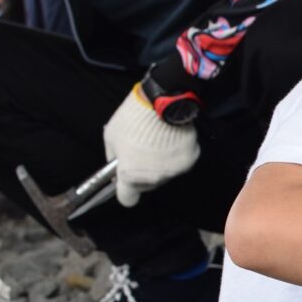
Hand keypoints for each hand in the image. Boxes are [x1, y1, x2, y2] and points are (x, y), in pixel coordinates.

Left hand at [103, 84, 199, 206]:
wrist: (162, 102)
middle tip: (140, 154)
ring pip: (164, 175)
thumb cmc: (131, 119)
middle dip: (142, 174)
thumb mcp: (111, 137)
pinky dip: (175, 155)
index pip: (127, 199)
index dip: (125, 191)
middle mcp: (153, 178)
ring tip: (158, 144)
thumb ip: (114, 157)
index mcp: (130, 175)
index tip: (125, 181)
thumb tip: (118, 166)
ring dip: (160, 165)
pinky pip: (179, 163)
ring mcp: (174, 171)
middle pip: (147, 186)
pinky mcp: (189, 160)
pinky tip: (171, 140)